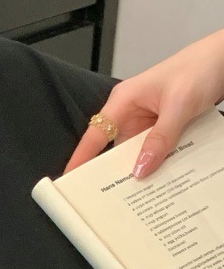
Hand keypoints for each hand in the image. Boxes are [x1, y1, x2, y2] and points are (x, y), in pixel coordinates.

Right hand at [64, 29, 223, 178]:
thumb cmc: (200, 67)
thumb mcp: (180, 105)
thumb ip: (161, 138)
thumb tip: (141, 168)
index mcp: (123, 101)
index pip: (94, 135)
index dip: (80, 159)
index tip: (69, 182)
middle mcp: (130, 113)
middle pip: (114, 151)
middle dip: (115, 174)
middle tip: (112, 201)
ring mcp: (147, 122)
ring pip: (136, 155)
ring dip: (142, 169)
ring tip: (141, 194)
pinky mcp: (162, 129)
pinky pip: (155, 152)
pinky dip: (159, 163)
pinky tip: (163, 178)